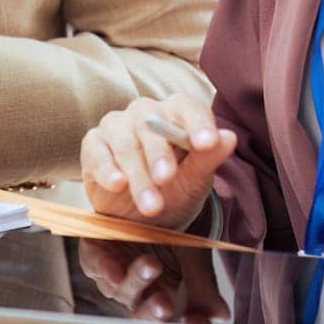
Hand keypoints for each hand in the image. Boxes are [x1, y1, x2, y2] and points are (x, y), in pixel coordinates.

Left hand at [78, 239, 229, 323]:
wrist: (143, 208)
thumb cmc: (170, 239)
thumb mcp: (191, 258)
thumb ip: (203, 285)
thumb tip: (222, 315)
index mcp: (161, 299)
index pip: (174, 321)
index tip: (195, 323)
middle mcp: (135, 294)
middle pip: (144, 311)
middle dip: (154, 309)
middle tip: (166, 305)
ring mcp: (113, 278)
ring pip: (121, 288)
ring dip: (135, 279)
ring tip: (150, 265)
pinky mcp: (93, 257)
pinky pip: (95, 265)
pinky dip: (103, 266)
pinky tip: (113, 267)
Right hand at [81, 94, 236, 230]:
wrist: (142, 216)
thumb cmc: (173, 191)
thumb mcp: (196, 181)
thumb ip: (209, 159)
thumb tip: (230, 137)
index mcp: (174, 114)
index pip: (186, 107)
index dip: (197, 123)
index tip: (206, 144)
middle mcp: (143, 114)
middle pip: (150, 124)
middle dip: (159, 155)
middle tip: (166, 180)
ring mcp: (115, 126)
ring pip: (124, 142)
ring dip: (137, 175)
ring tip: (149, 205)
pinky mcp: (93, 144)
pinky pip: (97, 152)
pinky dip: (107, 169)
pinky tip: (117, 184)